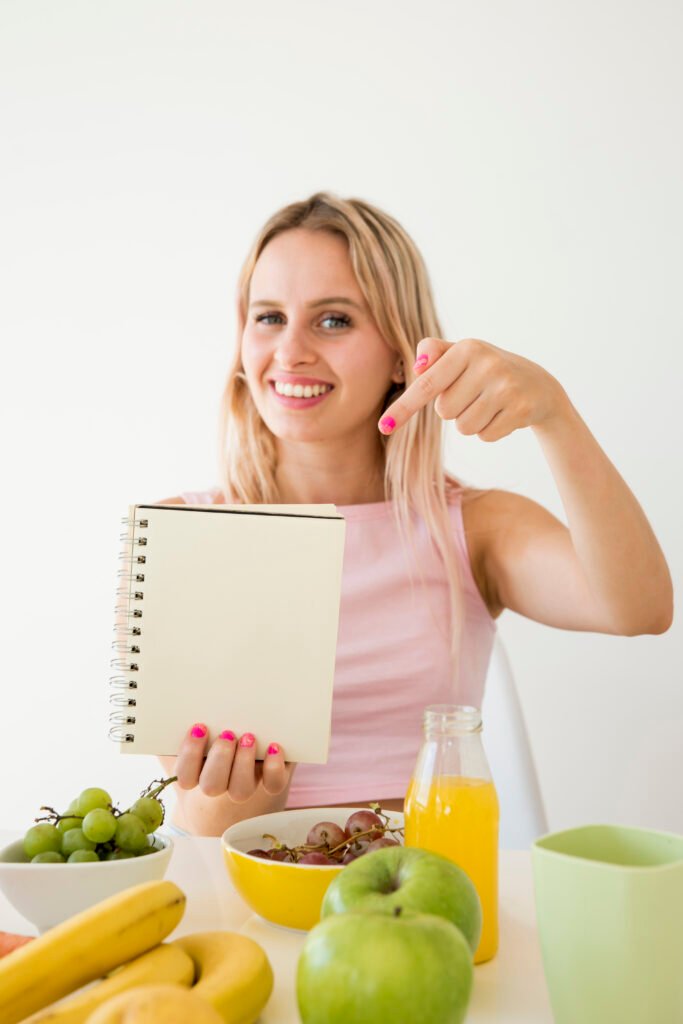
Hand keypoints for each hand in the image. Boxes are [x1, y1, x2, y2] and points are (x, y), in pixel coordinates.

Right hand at [174, 724, 292, 802]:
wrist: (244, 758)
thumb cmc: (211, 736)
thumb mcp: (192, 730)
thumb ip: (178, 722)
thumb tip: (167, 697)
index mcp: (195, 773)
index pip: (185, 776)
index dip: (190, 755)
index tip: (199, 727)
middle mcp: (218, 784)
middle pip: (212, 786)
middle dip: (219, 759)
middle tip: (227, 733)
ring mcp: (244, 784)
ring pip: (241, 789)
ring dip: (243, 763)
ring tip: (249, 737)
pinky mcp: (270, 780)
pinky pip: (273, 784)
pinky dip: (274, 768)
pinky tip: (273, 747)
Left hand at [378, 337, 565, 441]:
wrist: (538, 385)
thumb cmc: (487, 370)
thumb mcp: (462, 355)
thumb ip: (434, 352)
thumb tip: (418, 367)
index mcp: (467, 348)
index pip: (426, 385)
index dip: (403, 408)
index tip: (383, 427)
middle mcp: (487, 364)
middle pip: (444, 412)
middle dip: (455, 409)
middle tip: (476, 394)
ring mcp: (506, 387)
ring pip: (464, 428)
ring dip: (472, 422)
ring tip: (490, 404)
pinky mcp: (520, 410)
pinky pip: (485, 436)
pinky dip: (490, 431)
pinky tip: (504, 414)